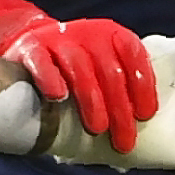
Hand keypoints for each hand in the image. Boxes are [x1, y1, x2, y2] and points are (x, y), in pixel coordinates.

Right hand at [0, 10, 156, 153]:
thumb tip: (140, 139)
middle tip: (123, 140)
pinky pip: (41, 62)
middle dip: (119, 108)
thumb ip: (120, 90)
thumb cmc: (75, 69)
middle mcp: (88, 34)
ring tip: (97, 128)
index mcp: (111, 36)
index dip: (143, 84)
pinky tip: (58, 97)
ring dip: (91, 100)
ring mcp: (58, 40)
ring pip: (79, 67)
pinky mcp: (31, 48)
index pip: (133, 54)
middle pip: (109, 71)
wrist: (28, 42)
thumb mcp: (100, 66)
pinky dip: (50, 79)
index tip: (145, 115)